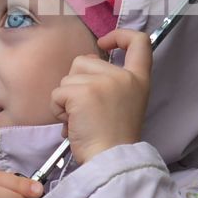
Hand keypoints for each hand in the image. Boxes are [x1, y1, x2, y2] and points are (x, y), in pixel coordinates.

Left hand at [50, 28, 151, 162]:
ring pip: (68, 77)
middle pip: (85, 61)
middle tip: (86, 110)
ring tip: (79, 119)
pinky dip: (58, 110)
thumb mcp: (125, 104)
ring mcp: (104, 82)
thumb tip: (86, 64)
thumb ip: (112, 83)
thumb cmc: (114, 140)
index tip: (105, 44)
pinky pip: (57, 93)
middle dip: (77, 83)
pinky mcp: (82, 92)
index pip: (140, 42)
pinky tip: (70, 124)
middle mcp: (124, 76)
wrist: (111, 162)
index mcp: (139, 79)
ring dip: (66, 99)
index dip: (120, 35)